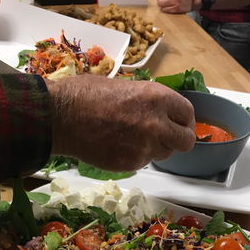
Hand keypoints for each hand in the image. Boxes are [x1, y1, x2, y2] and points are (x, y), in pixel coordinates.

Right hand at [46, 75, 195, 170]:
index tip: (179, 124)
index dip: (184, 120)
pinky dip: (136, 157)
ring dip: (156, 148)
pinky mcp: (131, 163)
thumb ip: (149, 102)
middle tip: (168, 138)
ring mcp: (144, 146)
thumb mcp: (126, 86)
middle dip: (178, 139)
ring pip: (165, 154)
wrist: (61, 117)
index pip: (188, 114)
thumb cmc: (86, 96)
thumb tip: (161, 112)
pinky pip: (144, 162)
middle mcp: (156, 123)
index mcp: (157, 97)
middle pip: (186, 141)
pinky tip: (119, 145)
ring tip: (135, 138)